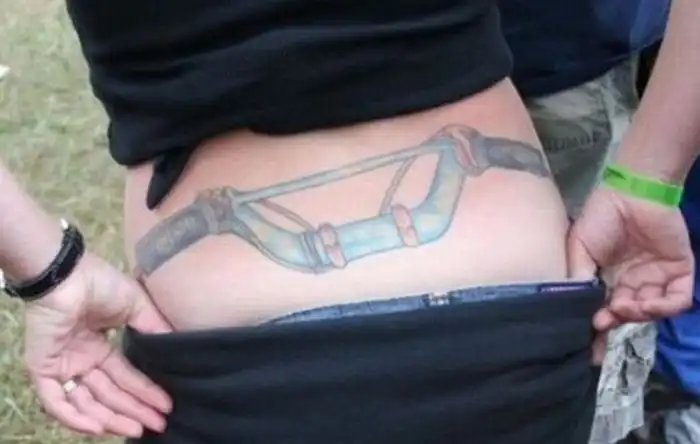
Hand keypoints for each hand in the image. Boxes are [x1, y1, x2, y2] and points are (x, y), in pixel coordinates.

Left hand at [23, 252, 172, 437]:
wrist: (69, 274)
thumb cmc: (101, 283)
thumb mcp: (138, 306)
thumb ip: (154, 328)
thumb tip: (177, 346)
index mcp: (100, 347)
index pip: (124, 377)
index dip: (144, 392)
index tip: (166, 405)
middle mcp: (82, 360)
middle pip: (108, 394)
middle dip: (133, 410)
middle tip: (157, 425)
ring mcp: (62, 365)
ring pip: (86, 402)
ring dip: (110, 418)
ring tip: (136, 429)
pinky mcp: (43, 368)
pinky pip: (57, 401)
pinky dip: (76, 417)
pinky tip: (99, 427)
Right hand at [568, 186, 693, 361]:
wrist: (631, 193)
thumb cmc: (600, 218)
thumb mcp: (578, 249)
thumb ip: (578, 278)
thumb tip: (579, 309)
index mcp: (607, 277)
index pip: (604, 309)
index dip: (597, 328)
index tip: (589, 347)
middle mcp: (631, 281)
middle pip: (627, 314)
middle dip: (615, 321)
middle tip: (604, 320)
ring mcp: (656, 277)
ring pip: (651, 310)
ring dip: (638, 315)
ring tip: (625, 307)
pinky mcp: (679, 270)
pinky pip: (678, 299)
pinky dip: (664, 307)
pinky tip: (648, 304)